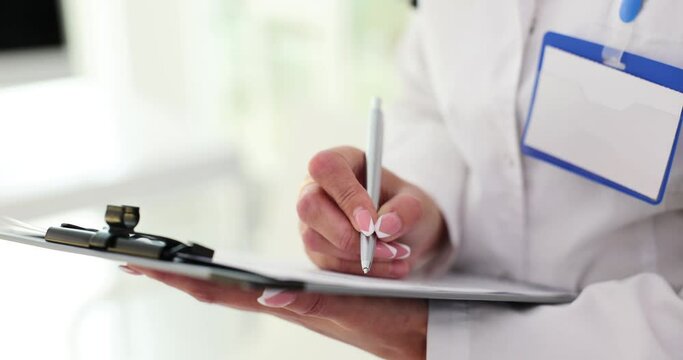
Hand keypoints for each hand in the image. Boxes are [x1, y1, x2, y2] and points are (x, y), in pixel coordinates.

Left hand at [124, 265, 426, 358]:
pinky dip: (239, 275)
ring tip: (173, 266)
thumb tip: (267, 296)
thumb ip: (318, 304)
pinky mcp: (314, 298)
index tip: (142, 266)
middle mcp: (290, 306)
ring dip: (207, 277)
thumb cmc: (402, 320)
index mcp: (295, 308)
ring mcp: (299, 303)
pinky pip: (265, 284)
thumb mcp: (364, 308)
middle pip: (224, 291)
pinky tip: (232, 274)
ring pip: (241, 288)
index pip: (227, 294)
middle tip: (141, 263)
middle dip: (182, 276)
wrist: (429, 335)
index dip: (185, 279)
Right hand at [298, 146, 445, 277]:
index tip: (371, 223)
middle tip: (385, 247)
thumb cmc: (404, 207)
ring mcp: (311, 221)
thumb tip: (384, 226)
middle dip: (347, 234)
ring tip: (398, 255)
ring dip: (358, 255)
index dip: (346, 195)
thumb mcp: (417, 202)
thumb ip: (406, 208)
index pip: (326, 168)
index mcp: (340, 162)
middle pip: (309, 206)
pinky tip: (391, 268)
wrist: (407, 234)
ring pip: (314, 239)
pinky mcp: (315, 249)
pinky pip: (327, 264)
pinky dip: (361, 270)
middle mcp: (316, 188)